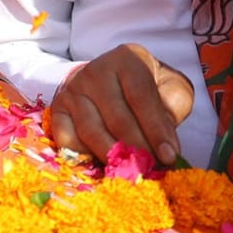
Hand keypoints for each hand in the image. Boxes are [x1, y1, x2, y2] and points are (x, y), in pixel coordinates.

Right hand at [48, 44, 195, 166]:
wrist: (108, 79)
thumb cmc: (144, 86)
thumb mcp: (167, 85)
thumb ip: (174, 104)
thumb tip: (166, 139)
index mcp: (126, 59)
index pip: (141, 96)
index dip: (155, 129)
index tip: (169, 156)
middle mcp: (96, 71)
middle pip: (117, 118)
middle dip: (138, 149)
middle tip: (152, 170)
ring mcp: (74, 90)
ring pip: (92, 132)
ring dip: (114, 157)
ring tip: (131, 172)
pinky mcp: (58, 110)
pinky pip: (69, 141)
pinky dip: (86, 157)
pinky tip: (104, 164)